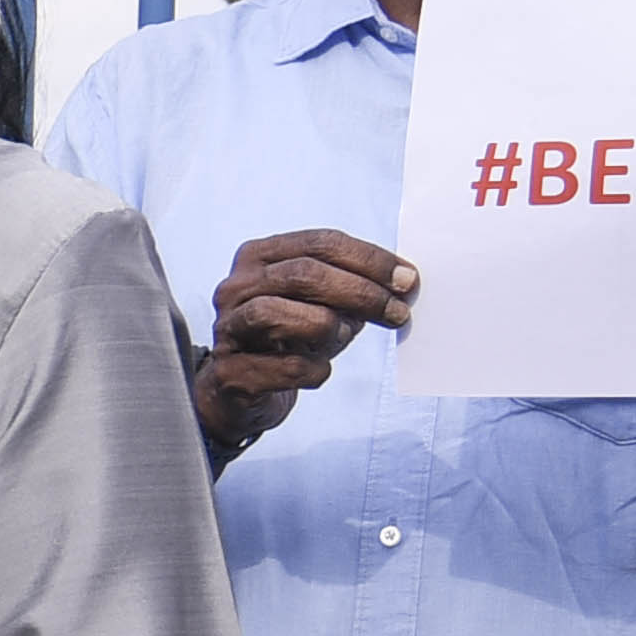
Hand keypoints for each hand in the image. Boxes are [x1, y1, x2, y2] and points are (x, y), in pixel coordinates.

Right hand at [196, 228, 413, 452]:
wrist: (240, 391)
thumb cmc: (289, 338)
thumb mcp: (321, 303)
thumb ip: (354, 287)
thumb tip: (404, 283)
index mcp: (258, 257)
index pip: (320, 243)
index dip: (369, 259)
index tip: (408, 280)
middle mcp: (234, 288)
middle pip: (302, 274)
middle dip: (361, 292)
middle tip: (398, 312)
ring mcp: (227, 330)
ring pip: (278, 313)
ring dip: (328, 327)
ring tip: (343, 338)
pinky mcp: (230, 374)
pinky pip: (286, 367)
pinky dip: (316, 370)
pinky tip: (318, 371)